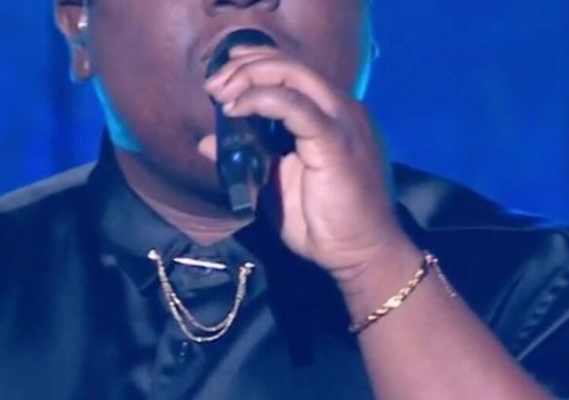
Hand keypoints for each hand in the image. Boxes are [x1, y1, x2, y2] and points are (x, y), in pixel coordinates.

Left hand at [200, 46, 420, 289]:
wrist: (361, 254)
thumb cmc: (323, 223)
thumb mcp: (274, 184)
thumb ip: (248, 157)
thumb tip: (207, 141)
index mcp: (330, 115)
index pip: (292, 71)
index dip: (253, 65)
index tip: (218, 81)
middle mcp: (341, 109)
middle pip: (290, 65)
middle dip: (245, 66)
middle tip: (212, 84)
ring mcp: (342, 121)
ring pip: (293, 75)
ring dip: (250, 76)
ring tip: (220, 92)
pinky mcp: (337, 140)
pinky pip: (295, 106)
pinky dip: (261, 100)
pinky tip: (237, 109)